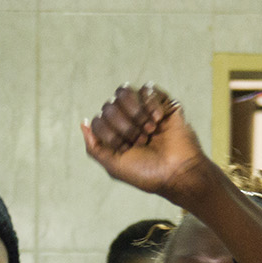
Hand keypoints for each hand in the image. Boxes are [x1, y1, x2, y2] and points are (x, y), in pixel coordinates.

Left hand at [81, 84, 214, 207]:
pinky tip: (159, 120)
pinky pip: (147, 88)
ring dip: (135, 113)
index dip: (110, 134)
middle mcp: (127, 120)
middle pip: (109, 105)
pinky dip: (151, 105)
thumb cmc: (147, 173)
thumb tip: (83, 122)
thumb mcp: (114, 166)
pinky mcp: (162, 102)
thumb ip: (94, 147)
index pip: (98, 119)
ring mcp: (144, 110)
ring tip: (149, 130)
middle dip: (123, 126)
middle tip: (140, 141)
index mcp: (115, 134)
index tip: (125, 149)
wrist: (178, 172)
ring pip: (123, 92)